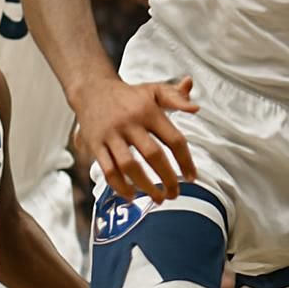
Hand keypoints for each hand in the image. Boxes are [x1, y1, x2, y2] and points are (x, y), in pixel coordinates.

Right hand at [75, 75, 198, 204]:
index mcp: (149, 111)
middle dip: (167, 178)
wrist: (92, 89)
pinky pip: (107, 170)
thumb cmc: (129, 95)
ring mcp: (111, 135)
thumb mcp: (155, 90)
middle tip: (175, 193)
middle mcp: (130, 123)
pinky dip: (119, 186)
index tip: (192, 177)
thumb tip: (195, 108)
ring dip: (144, 186)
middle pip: (153, 155)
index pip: (173, 139)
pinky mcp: (96, 145)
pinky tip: (131, 195)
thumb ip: (176, 98)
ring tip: (157, 198)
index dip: (185, 160)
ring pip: (128, 166)